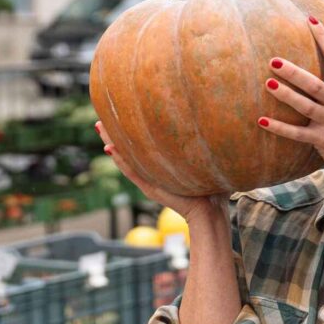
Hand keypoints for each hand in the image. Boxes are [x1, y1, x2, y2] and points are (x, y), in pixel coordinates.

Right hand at [95, 121, 228, 222]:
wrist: (209, 213)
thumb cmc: (215, 191)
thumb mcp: (210, 164)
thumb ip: (210, 148)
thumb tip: (224, 126)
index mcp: (166, 166)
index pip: (147, 144)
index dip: (136, 129)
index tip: (127, 110)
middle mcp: (154, 172)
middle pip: (129, 148)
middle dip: (116, 132)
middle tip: (102, 116)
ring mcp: (150, 180)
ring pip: (125, 158)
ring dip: (111, 142)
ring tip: (100, 126)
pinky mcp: (150, 189)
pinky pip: (131, 171)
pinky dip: (120, 160)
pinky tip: (110, 148)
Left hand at [259, 17, 323, 176]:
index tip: (311, 20)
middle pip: (314, 84)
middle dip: (294, 73)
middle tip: (273, 60)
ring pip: (304, 106)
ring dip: (286, 95)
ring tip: (268, 83)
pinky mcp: (319, 138)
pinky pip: (297, 134)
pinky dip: (280, 128)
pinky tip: (262, 120)